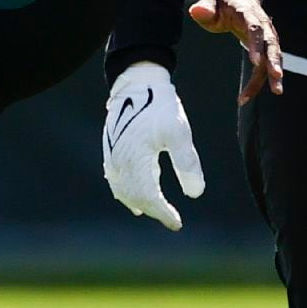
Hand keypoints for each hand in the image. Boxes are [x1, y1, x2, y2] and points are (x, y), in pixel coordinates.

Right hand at [102, 62, 204, 229]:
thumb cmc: (160, 106)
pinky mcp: (110, 148)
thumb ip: (187, 162)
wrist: (137, 83)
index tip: (178, 224)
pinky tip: (130, 194)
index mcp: (136, 160)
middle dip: (153, 210)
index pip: (149, 197)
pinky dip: (124, 191)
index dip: (163, 213)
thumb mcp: (179, 131)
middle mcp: (120, 161)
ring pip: (122, 189)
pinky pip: (115, 178)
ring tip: (150, 210)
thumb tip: (195, 193)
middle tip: (170, 219)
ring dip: (137, 202)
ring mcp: (112, 155)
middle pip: (134, 196)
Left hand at [188, 0, 284, 102]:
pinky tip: (246, 97)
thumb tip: (196, 11)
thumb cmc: (223, 2)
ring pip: (273, 57)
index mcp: (249, 14)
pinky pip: (265, 66)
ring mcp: (268, 37)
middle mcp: (264, 26)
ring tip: (277, 91)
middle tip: (277, 78)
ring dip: (274, 75)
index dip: (256, 44)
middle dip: (275, 62)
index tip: (255, 61)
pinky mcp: (266, 47)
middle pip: (272, 45)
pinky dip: (259, 81)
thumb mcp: (211, 2)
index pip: (255, 30)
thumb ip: (204, 8)